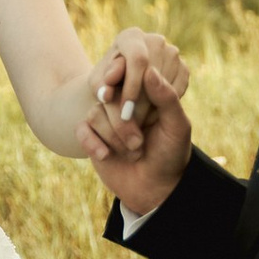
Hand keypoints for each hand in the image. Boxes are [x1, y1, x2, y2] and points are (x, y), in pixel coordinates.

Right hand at [81, 60, 193, 218]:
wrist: (156, 189)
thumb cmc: (171, 155)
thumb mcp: (177, 126)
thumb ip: (167, 98)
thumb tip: (149, 70)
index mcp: (145, 95)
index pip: (128, 73)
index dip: (122, 76)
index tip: (121, 84)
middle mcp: (123, 104)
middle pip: (108, 95)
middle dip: (122, 122)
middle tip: (139, 144)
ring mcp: (106, 120)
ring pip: (95, 113)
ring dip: (113, 136)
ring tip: (133, 153)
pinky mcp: (92, 137)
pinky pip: (81, 130)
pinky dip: (92, 143)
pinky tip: (106, 156)